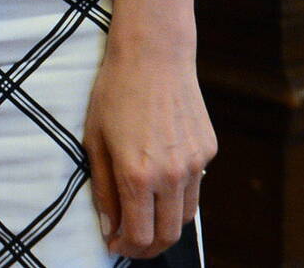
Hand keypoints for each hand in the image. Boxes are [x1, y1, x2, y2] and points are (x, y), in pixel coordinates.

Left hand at [83, 33, 215, 258]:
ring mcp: (195, 165)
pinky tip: (161, 180)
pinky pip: (196, 186)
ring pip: (185, 215)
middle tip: (130, 241)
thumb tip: (107, 227)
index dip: (126, 247)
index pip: (139, 235)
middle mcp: (171, 175)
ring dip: (165, 225)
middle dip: (148, 247)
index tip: (114, 244)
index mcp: (136, 174)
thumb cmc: (114, 92)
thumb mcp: (94, 138)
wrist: (153, 55)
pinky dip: (179, 193)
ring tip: (145, 217)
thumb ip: (102, 187)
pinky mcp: (209, 152)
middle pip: (167, 235)